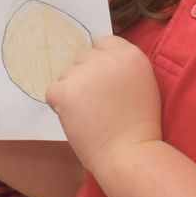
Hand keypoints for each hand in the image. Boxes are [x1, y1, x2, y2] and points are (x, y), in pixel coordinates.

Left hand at [44, 35, 161, 175]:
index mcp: (130, 54)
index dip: (101, 63)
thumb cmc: (138, 127)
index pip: (103, 43)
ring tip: (90, 116)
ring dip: (72, 93)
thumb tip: (98, 61)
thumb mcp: (142, 85)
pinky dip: (59, 106)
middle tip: (98, 105)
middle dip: (85, 77)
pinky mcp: (65, 90)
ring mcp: (84, 72)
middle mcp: (106, 58)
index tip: (105, 83)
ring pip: (67, 75)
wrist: (129, 154)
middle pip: (82, 58)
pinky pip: (53, 92)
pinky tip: (77, 120)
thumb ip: (122, 68)